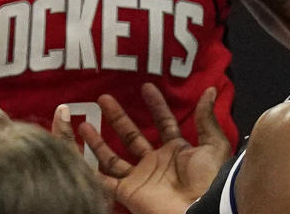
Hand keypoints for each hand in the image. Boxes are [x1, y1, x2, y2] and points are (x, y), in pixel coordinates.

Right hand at [80, 83, 231, 213]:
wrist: (199, 208)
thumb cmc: (209, 178)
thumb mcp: (214, 145)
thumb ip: (206, 119)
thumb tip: (210, 90)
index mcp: (176, 151)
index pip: (163, 123)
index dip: (156, 105)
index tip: (145, 87)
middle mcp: (155, 163)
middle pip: (132, 136)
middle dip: (118, 117)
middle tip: (103, 97)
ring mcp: (140, 178)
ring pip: (112, 157)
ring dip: (98, 141)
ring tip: (83, 123)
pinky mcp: (127, 192)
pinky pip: (102, 180)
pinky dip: (87, 169)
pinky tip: (76, 153)